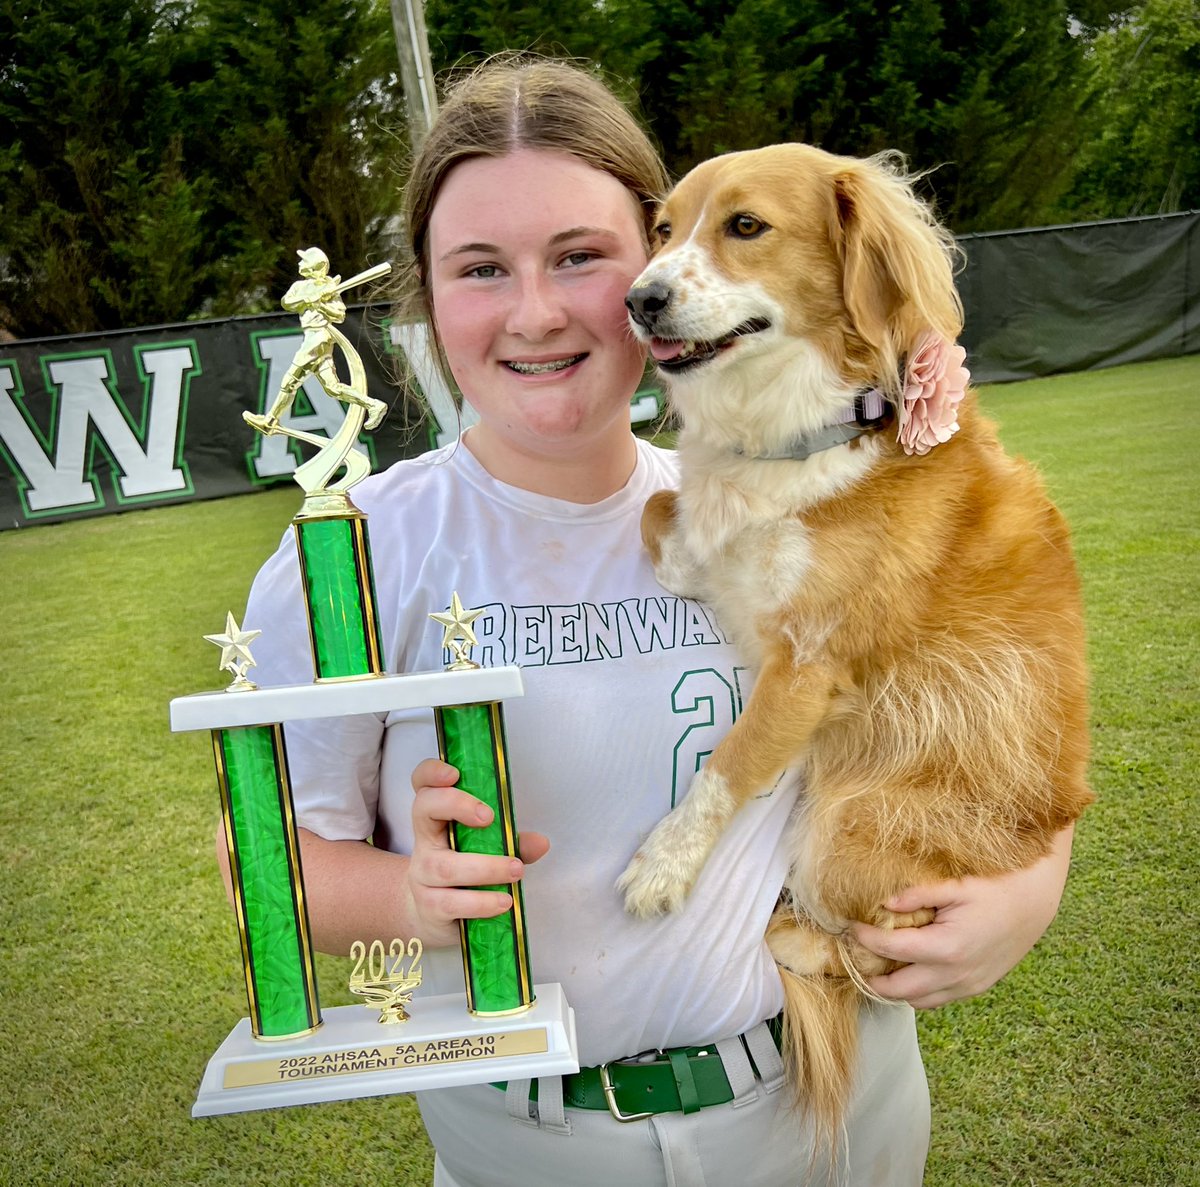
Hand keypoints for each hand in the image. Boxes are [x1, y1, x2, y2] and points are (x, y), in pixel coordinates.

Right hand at [406, 758, 549, 947]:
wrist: (433, 915)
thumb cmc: (464, 872)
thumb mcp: (487, 849)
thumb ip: (511, 841)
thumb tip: (541, 842)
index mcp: (437, 818)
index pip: (423, 784)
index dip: (432, 773)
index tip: (455, 773)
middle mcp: (425, 841)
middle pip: (423, 810)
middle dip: (456, 805)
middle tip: (489, 816)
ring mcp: (422, 873)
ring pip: (445, 865)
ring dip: (486, 867)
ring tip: (516, 869)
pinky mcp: (429, 906)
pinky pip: (452, 903)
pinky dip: (481, 902)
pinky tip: (504, 901)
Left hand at [851, 825, 1074, 1008]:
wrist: (1034, 904)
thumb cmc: (994, 889)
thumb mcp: (955, 885)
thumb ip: (917, 894)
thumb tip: (883, 904)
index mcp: (947, 947)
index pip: (891, 950)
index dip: (865, 939)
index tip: (850, 928)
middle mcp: (956, 974)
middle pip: (898, 989)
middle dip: (871, 976)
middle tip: (856, 955)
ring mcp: (967, 985)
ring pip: (918, 1001)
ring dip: (895, 988)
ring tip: (879, 964)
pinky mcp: (975, 988)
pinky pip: (938, 1000)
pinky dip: (918, 991)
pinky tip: (910, 969)